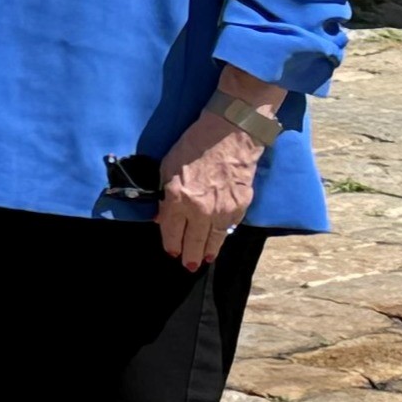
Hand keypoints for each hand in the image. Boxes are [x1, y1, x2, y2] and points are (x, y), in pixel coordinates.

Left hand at [154, 113, 260, 269]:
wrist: (229, 135)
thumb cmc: (193, 146)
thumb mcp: (167, 168)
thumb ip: (164, 195)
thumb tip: (161, 216)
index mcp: (177, 198)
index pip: (171, 231)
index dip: (170, 243)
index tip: (171, 251)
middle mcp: (199, 209)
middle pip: (193, 241)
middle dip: (189, 256)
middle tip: (188, 266)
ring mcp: (222, 210)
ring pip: (214, 239)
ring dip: (208, 251)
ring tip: (204, 259)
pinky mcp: (240, 207)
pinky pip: (229, 227)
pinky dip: (223, 234)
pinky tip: (220, 238)